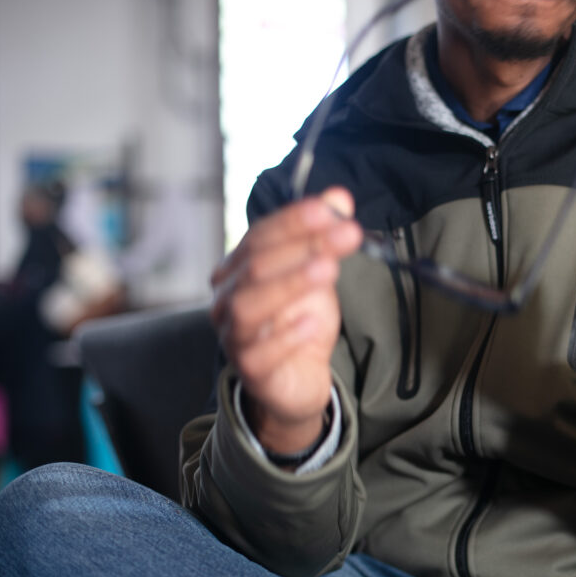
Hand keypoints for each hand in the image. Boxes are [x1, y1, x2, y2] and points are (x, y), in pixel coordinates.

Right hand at [210, 188, 361, 453]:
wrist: (297, 377)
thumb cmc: (299, 321)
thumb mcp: (318, 274)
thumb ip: (325, 238)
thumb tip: (340, 199)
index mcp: (240, 267)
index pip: (262, 235)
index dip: (296, 220)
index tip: (332, 209)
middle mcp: (228, 297)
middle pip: (257, 264)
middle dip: (304, 245)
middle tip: (347, 234)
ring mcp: (233, 334)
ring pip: (249, 304)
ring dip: (290, 283)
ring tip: (328, 269)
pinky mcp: (248, 369)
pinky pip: (259, 353)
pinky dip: (286, 336)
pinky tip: (312, 322)